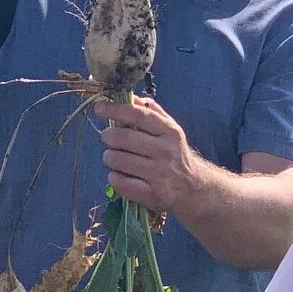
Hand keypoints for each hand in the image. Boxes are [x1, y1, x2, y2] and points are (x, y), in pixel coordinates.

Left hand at [94, 95, 197, 216]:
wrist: (193, 188)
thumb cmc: (175, 155)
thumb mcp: (170, 130)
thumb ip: (153, 112)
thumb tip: (132, 97)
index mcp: (169, 132)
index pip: (139, 115)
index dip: (116, 109)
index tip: (99, 108)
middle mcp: (165, 151)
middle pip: (124, 138)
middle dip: (108, 136)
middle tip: (107, 137)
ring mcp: (158, 174)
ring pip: (118, 160)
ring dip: (109, 157)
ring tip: (113, 157)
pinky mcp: (151, 193)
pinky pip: (120, 182)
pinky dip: (113, 177)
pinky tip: (119, 175)